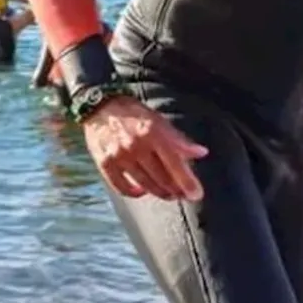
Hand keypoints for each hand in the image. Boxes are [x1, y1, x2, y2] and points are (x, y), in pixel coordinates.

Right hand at [80, 96, 208, 201]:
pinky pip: (122, 187)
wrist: (100, 106)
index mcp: (152, 132)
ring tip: (169, 195)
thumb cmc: (134, 114)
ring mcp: (119, 156)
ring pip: (144, 185)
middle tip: (184, 195)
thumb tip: (202, 153)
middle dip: (176, 190)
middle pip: (161, 177)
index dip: (187, 181)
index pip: (174, 162)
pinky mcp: (105, 164)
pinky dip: (134, 193)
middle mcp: (135, 145)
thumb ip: (179, 139)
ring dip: (160, 193)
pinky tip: (142, 192)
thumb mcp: (159, 120)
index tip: (197, 195)